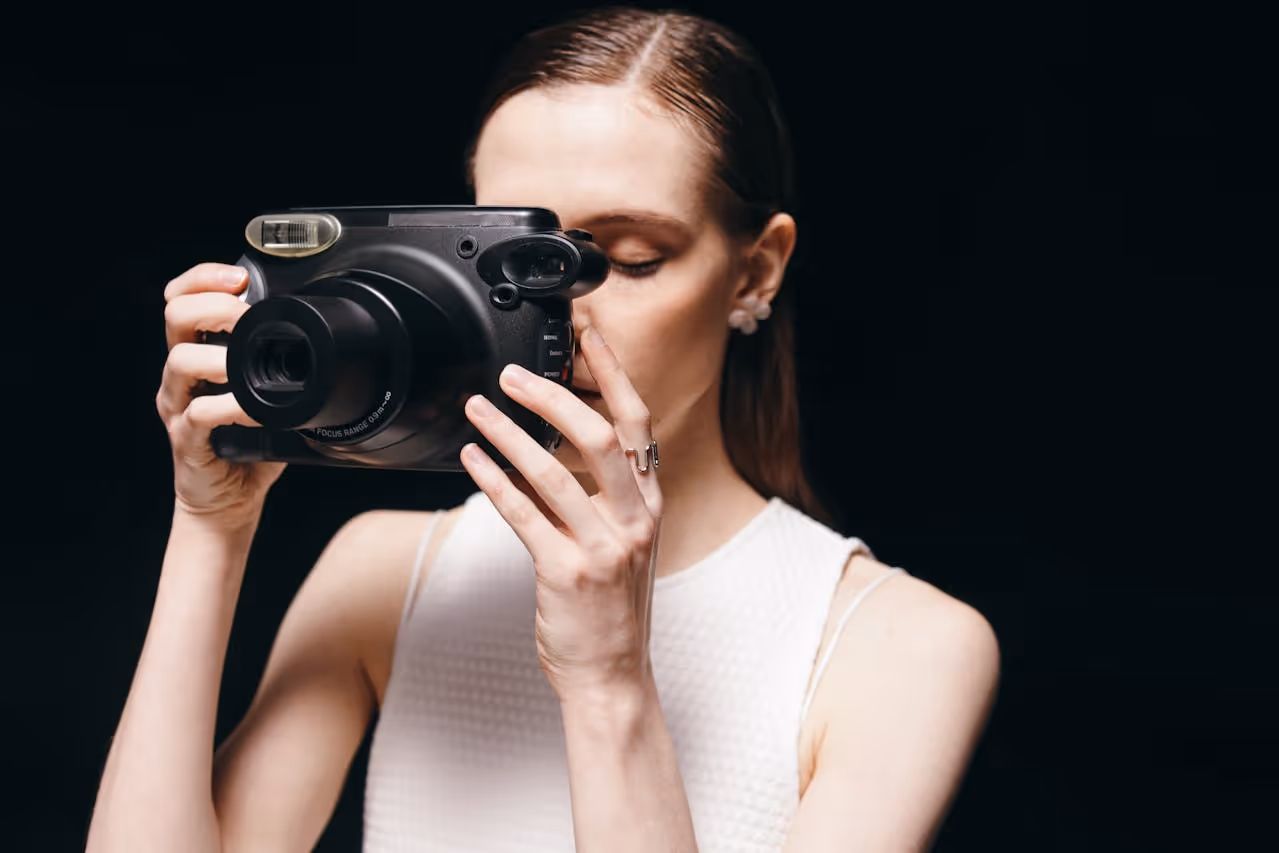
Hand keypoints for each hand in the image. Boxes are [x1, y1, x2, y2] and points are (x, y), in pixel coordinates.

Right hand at [157, 263, 285, 525]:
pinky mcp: (186, 438)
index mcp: (197, 354)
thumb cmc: (248, 445)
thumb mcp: (267, 394)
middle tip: (245, 315)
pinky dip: (231, 407)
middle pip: (174, 315)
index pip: (181, 299)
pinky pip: (200, 414)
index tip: (239, 277)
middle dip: (214, 304)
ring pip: (180, 360)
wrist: (228, 500)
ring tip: (246, 363)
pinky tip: (255, 411)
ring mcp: (179, 405)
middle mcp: (180, 375)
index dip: (203, 278)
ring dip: (220, 355)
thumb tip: (323, 337)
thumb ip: (281, 365)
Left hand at [460, 326, 662, 701]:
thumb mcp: (625, 542)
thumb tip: (562, 441)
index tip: (587, 334)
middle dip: (552, 395)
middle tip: (511, 375)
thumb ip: (605, 495)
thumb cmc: (611, 608)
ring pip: (552, 472)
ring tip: (476, 410)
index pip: (637, 422)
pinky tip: (471, 460)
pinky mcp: (566, 572)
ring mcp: (603, 547)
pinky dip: (493, 481)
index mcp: (648, 504)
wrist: (612, 675)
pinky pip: (523, 515)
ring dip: (507, 434)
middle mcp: (633, 519)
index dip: (613, 372)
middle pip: (598, 436)